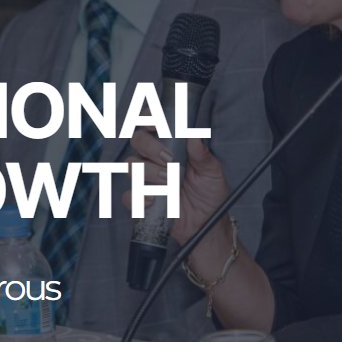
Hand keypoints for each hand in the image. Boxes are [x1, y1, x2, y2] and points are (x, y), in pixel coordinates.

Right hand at [127, 128, 228, 244]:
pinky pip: (129, 195)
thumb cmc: (209, 193)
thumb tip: (194, 135)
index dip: (148, 118)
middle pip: (137, 140)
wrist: (207, 223)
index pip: (152, 123)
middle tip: (170, 161)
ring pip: (131, 165)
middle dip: (151, 148)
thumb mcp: (212, 172)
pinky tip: (155, 200)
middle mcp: (154, 158)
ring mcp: (145, 178)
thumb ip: (202, 154)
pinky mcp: (141, 200)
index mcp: (170, 145)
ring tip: (170, 183)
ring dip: (150, 172)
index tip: (155, 122)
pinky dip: (140, 197)